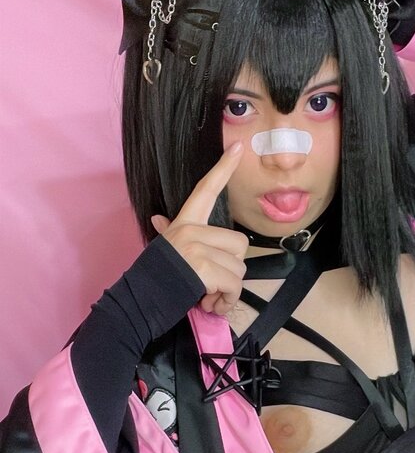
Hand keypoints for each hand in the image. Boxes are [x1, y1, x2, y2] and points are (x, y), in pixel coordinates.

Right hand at [151, 143, 247, 315]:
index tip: (238, 148)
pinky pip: (234, 284)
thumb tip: (159, 219)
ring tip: (208, 296)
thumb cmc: (154, 278)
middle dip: (233, 269)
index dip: (223, 169)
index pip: (206, 190)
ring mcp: (197, 247)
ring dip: (229, 289)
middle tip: (213, 283)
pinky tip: (210, 303)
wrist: (136, 302)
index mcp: (184, 222)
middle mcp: (191, 230)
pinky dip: (227, 300)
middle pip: (239, 243)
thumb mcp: (163, 249)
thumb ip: (168, 232)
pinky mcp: (203, 268)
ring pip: (239, 268)